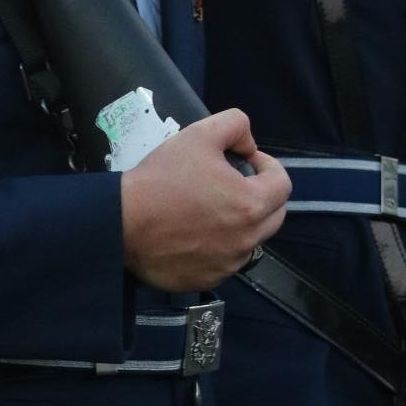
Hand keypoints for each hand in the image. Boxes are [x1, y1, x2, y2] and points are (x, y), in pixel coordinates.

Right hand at [120, 109, 289, 290]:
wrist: (122, 222)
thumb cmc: (161, 179)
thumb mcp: (200, 134)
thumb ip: (236, 125)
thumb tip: (248, 146)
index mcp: (251, 204)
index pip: (282, 184)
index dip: (267, 165)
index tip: (245, 160)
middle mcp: (247, 240)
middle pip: (274, 215)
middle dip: (262, 194)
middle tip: (234, 182)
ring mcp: (227, 264)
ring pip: (251, 240)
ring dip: (242, 222)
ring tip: (212, 207)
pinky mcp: (207, 280)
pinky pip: (226, 261)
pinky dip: (220, 245)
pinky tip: (196, 231)